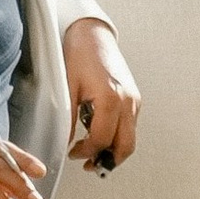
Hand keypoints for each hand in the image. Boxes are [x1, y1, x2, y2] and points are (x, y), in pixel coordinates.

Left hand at [65, 16, 140, 169]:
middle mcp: (128, 101)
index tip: (74, 154)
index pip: (102, 140)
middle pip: (125, 146)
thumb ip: (67, 119)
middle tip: (90, 165)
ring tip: (93, 153)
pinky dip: (117, 136)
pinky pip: (130, 126)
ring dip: (114, 150)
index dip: (87, 152)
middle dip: (108, 160)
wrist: (93, 33)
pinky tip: (99, 134)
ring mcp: (134, 100)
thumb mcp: (67, 88)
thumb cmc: (80, 54)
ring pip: (130, 138)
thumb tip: (65, 142)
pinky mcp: (134, 97)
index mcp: (111, 99)